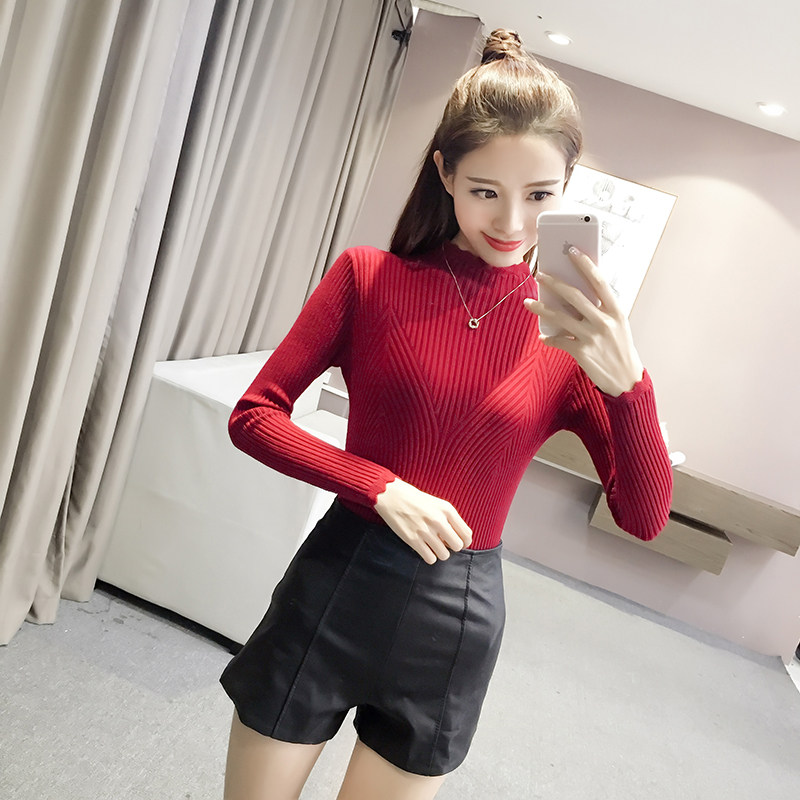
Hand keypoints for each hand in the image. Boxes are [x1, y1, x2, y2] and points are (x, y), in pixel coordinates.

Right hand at [373, 478, 472, 563]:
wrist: (392, 496)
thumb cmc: (416, 500)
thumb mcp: (437, 504)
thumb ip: (450, 520)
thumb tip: (459, 540)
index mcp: (447, 510)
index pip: (467, 534)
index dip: (465, 541)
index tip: (458, 541)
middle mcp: (438, 520)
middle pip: (457, 546)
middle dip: (452, 547)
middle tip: (443, 543)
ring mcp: (425, 530)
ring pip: (444, 555)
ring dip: (440, 553)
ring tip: (433, 546)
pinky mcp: (413, 539)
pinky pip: (430, 558)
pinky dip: (429, 556)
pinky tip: (424, 548)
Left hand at [523, 247, 643, 395]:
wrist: (626, 380)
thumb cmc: (619, 347)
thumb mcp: (617, 325)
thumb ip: (600, 310)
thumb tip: (574, 293)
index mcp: (616, 311)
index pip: (599, 281)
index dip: (585, 264)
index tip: (572, 250)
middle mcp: (604, 322)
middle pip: (574, 295)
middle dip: (554, 283)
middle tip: (539, 274)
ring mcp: (592, 337)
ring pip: (560, 317)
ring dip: (541, 308)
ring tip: (528, 302)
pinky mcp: (582, 352)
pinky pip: (559, 340)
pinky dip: (549, 338)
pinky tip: (543, 336)